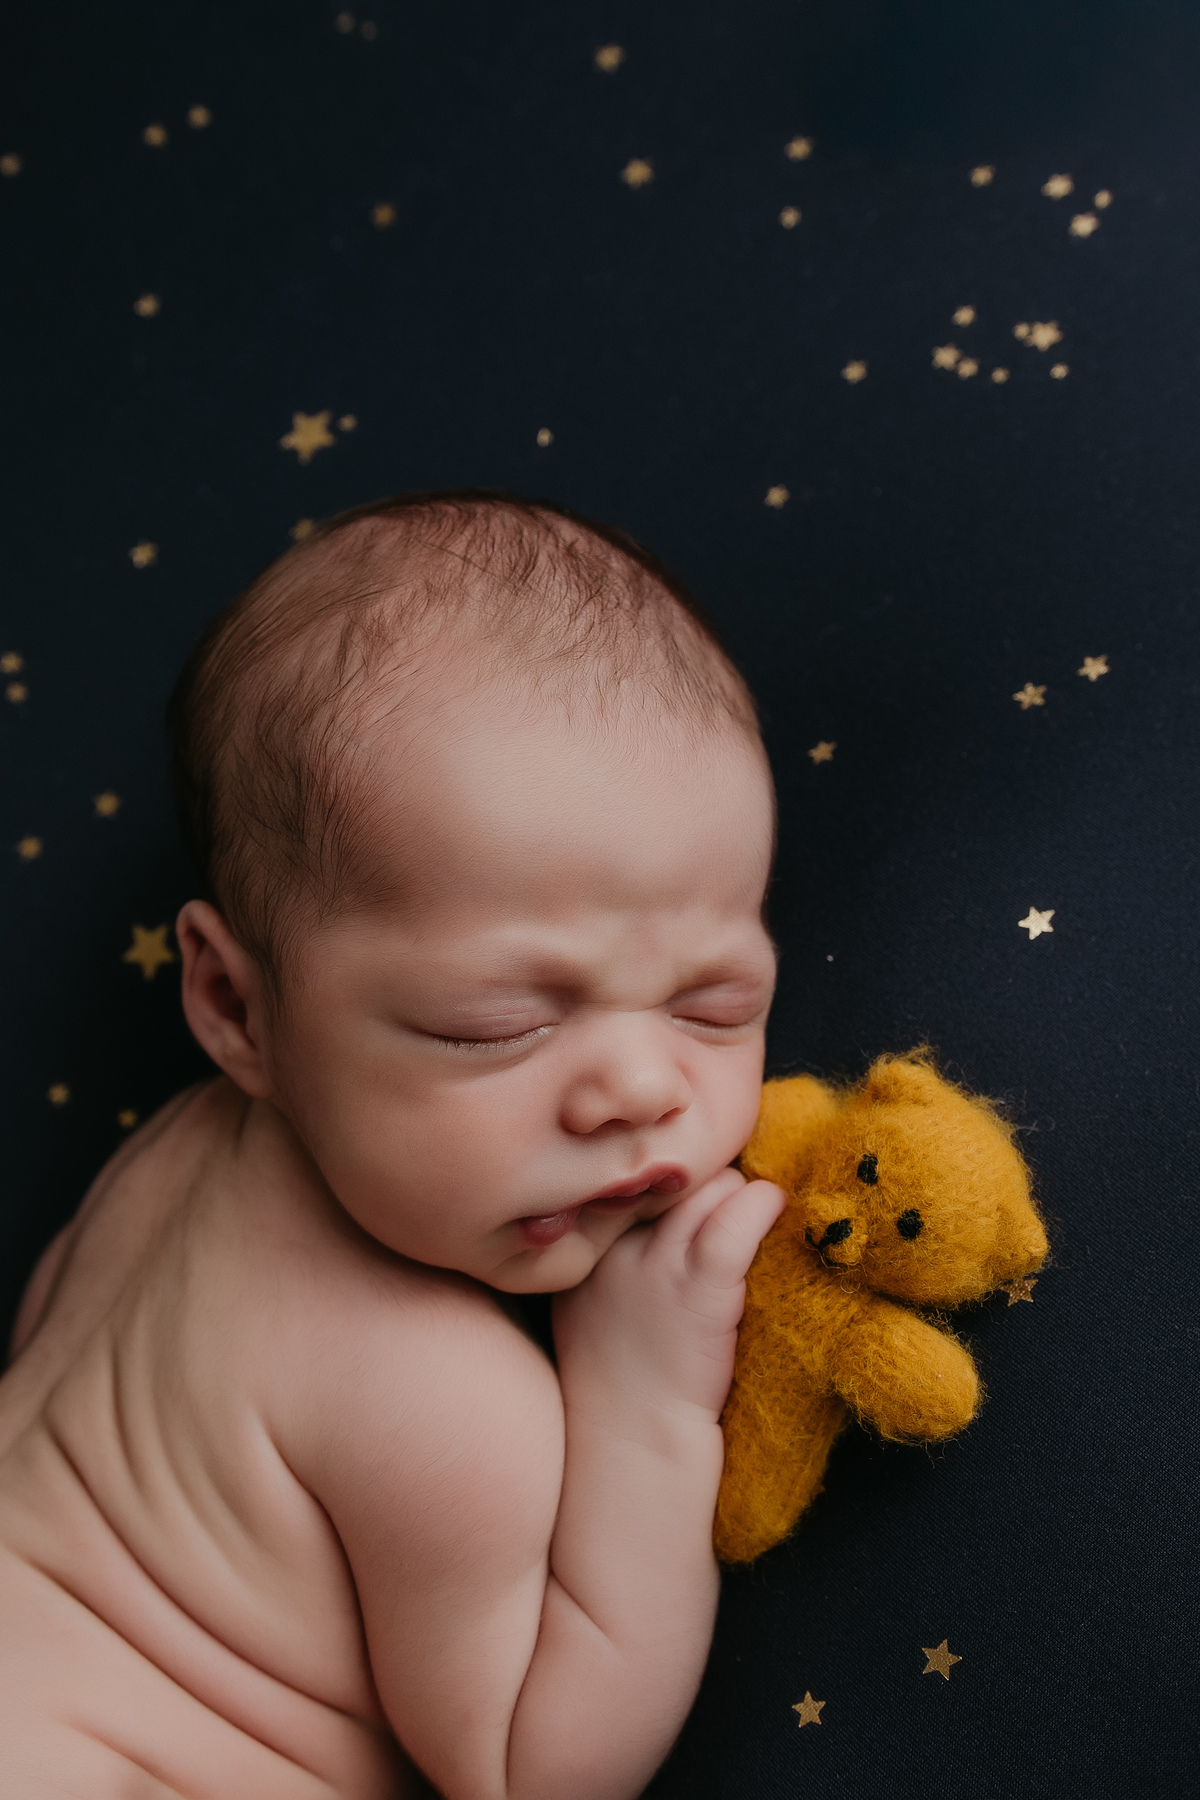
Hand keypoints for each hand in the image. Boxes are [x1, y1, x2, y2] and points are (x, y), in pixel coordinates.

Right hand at [552, 1169, 786, 1425]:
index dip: (673, 1180)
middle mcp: (616, 1243)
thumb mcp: (587, 1302)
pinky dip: (764, 1205)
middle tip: (730, 1207)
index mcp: (587, 1245)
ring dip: (741, 1195)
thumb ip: (609, 1253)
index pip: (637, 1175)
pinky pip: (740, 1218)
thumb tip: (649, 1210)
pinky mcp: (701, 1286)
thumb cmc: (615, 1380)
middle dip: (709, 1183)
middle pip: (679, 1172)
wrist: (632, 1442)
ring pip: (714, 1184)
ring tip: (754, 1217)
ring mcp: (658, 1263)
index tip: (694, 1193)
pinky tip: (775, 1209)